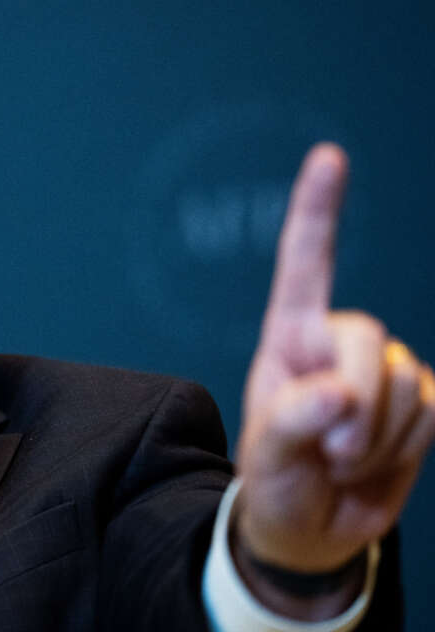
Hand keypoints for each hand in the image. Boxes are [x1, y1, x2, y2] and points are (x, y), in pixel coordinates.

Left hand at [236, 143, 434, 573]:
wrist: (316, 529)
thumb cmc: (277, 482)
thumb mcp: (267, 457)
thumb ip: (293, 421)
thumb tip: (342, 392)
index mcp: (289, 338)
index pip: (305, 266)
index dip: (318, 210)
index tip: (329, 155)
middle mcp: (337, 342)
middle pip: (368, 337)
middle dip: (354, 402)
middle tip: (327, 453)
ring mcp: (383, 370)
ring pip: (405, 379)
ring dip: (376, 436)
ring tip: (341, 460)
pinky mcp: (421, 401)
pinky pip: (434, 409)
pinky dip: (407, 445)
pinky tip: (376, 459)